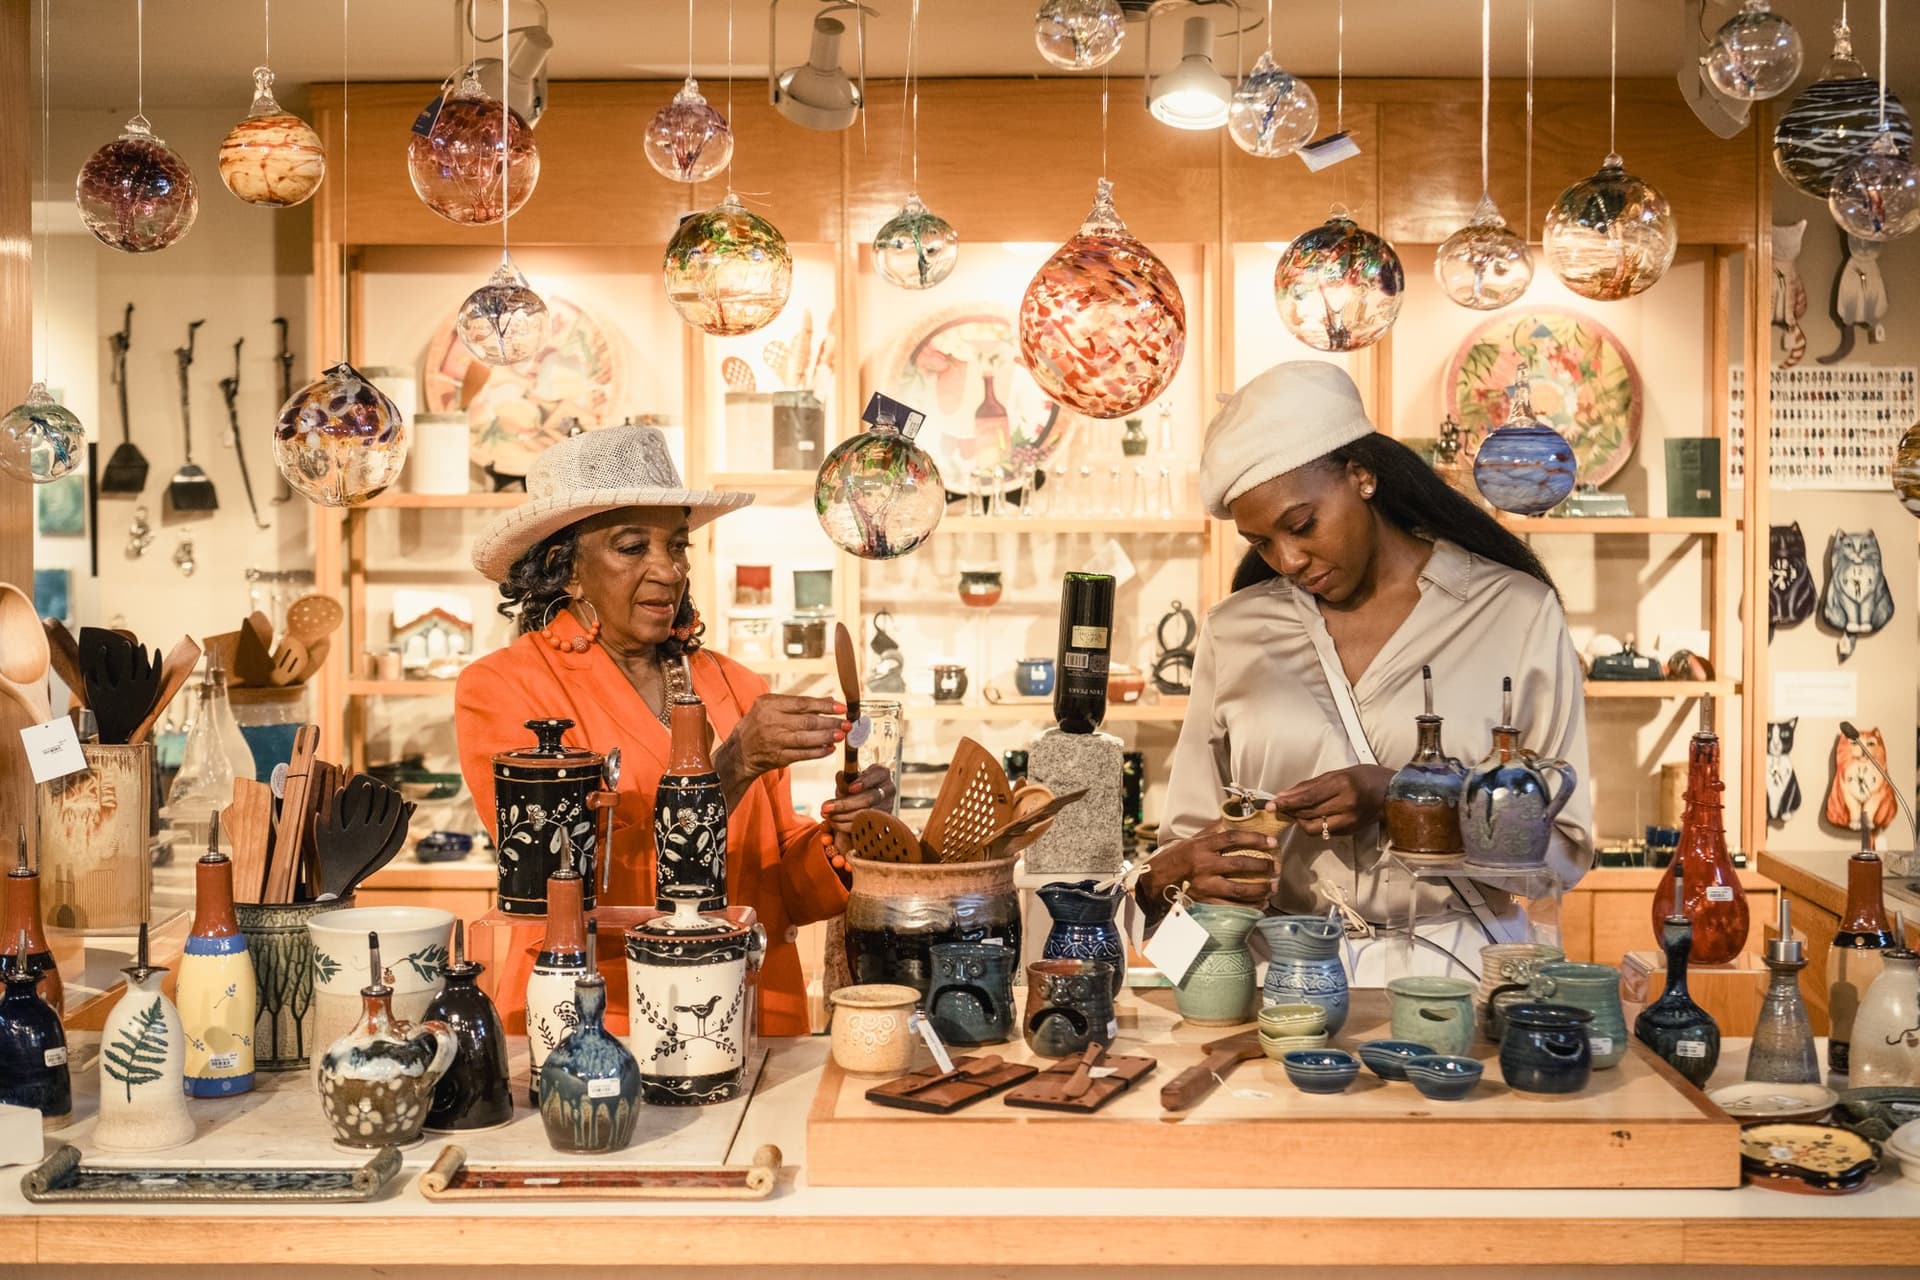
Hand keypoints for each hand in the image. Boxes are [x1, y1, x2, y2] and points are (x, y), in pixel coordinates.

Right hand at [714, 695, 847, 807]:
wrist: (739, 752)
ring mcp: (774, 741)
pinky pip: (802, 755)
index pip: (802, 703)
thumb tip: (829, 700)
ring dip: (826, 737)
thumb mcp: (770, 707)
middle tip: (847, 724)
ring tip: (841, 736)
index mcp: (769, 704)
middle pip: (807, 721)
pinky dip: (817, 752)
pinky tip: (829, 749)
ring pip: (806, 739)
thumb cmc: (759, 724)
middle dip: (830, 723)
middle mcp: (771, 722)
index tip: (841, 707)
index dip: (824, 706)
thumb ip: (797, 704)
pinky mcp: (778, 757)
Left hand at [821, 763, 894, 834]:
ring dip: (844, 816)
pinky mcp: (882, 821)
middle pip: (870, 798)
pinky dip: (848, 825)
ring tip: (828, 816)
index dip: (864, 782)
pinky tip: (835, 823)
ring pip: (867, 814)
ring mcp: (888, 806)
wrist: (865, 797)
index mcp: (882, 773)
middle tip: (827, 807)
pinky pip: (865, 825)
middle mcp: (888, 789)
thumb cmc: (857, 786)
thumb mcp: (850, 778)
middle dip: (846, 804)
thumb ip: (844, 778)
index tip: (850, 788)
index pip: (876, 776)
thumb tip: (841, 777)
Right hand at [1143, 822, 1281, 908]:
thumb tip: (1234, 819)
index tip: (1272, 842)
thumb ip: (1213, 832)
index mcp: (1202, 846)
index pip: (1233, 838)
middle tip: (1277, 867)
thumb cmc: (1176, 858)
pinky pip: (1232, 907)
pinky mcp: (1204, 902)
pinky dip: (1249, 907)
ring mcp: (1204, 885)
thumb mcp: (1192, 840)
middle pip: (1239, 865)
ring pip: (1239, 889)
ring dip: (1260, 889)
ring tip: (1273, 887)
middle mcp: (1204, 865)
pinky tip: (1261, 904)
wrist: (1155, 881)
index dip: (1255, 838)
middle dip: (1263, 866)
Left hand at [1272, 765, 1393, 837]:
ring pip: (1314, 828)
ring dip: (1301, 821)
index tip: (1271, 805)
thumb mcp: (1337, 773)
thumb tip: (1285, 795)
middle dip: (1290, 812)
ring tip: (1296, 812)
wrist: (1393, 793)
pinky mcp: (1350, 832)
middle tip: (1278, 808)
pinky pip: (1324, 832)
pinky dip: (1314, 825)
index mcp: (1342, 785)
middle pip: (1308, 814)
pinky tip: (1312, 817)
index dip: (1287, 803)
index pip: (1307, 798)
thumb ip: (1311, 785)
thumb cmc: (1365, 777)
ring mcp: (1349, 821)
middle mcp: (1345, 805)